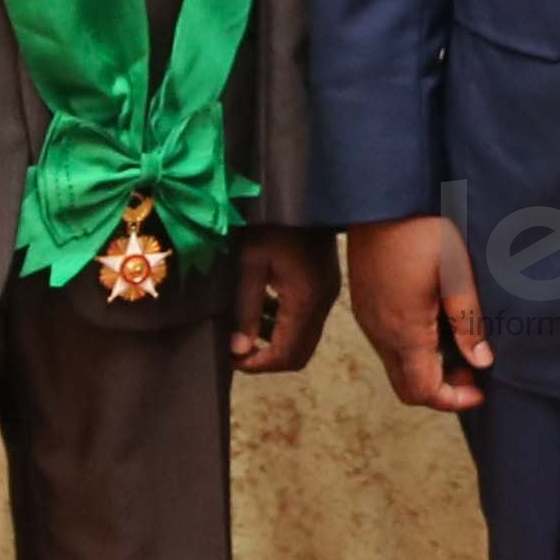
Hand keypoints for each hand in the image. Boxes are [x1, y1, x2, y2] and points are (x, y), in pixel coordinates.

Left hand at [228, 227, 333, 375]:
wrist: (304, 196)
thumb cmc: (272, 224)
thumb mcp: (251, 264)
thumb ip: (247, 309)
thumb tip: (239, 349)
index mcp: (304, 301)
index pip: (286, 354)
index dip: (258, 364)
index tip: (232, 359)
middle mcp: (321, 305)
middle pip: (299, 355)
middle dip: (268, 359)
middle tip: (238, 349)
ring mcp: (328, 297)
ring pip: (305, 341)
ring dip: (276, 343)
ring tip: (247, 329)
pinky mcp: (326, 288)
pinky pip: (307, 322)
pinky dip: (285, 326)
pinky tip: (265, 309)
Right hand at [344, 215, 492, 411]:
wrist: (380, 197)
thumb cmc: (420, 226)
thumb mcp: (455, 270)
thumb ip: (468, 320)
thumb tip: (481, 362)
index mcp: (403, 328)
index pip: (422, 391)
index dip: (454, 399)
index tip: (481, 388)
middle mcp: (379, 331)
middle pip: (406, 387)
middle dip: (442, 389)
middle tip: (473, 371)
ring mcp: (368, 318)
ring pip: (397, 366)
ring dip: (428, 368)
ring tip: (460, 344)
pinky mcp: (364, 304)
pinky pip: (388, 343)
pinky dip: (414, 349)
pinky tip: (437, 323)